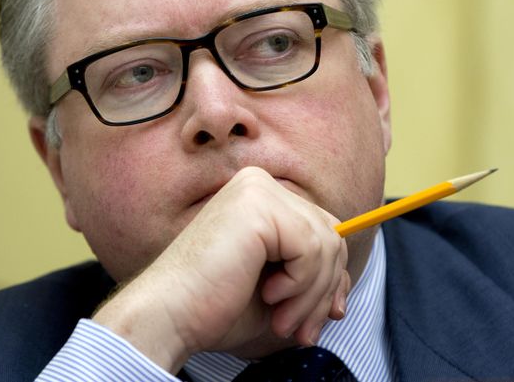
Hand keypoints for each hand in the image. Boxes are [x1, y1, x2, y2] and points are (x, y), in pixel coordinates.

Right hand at [91, 166, 350, 371]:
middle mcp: (260, 184)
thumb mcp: (279, 292)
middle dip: (324, 289)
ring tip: (283, 321)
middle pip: (330, 233)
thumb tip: (343, 292)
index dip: (332, 275)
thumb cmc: (214, 307)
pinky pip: (311, 247)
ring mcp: (259, 190)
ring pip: (326, 243)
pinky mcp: (259, 205)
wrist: (170, 316)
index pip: (323, 228)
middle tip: (301, 329)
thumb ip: (312, 282)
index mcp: (260, 197)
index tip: (326, 315)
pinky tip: (270, 295)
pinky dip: (301, 283)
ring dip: (312, 294)